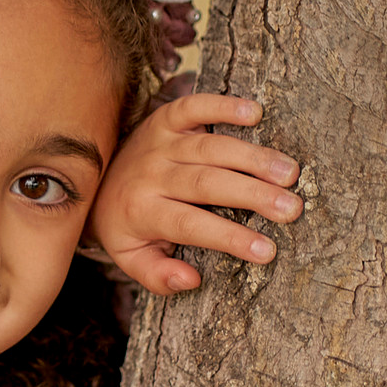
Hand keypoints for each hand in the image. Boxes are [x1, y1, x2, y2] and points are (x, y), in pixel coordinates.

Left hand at [85, 93, 301, 294]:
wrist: (94, 180)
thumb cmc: (125, 225)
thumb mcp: (131, 258)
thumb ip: (158, 276)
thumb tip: (191, 280)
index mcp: (142, 212)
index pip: (191, 225)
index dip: (230, 238)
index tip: (267, 251)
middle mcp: (151, 174)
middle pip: (207, 183)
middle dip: (252, 195)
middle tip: (292, 208)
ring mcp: (159, 143)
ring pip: (210, 148)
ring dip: (252, 157)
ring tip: (289, 172)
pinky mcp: (165, 119)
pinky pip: (193, 107)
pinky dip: (223, 106)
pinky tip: (256, 113)